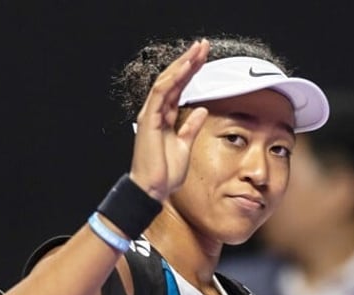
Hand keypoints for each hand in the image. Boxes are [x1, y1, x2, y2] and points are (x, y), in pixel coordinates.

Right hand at [129, 39, 209, 201]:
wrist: (152, 189)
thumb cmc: (164, 172)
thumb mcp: (184, 146)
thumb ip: (191, 127)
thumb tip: (202, 111)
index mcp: (164, 117)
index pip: (179, 88)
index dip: (191, 71)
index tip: (204, 58)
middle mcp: (156, 112)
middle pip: (173, 79)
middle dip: (189, 61)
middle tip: (203, 45)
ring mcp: (151, 114)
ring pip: (167, 81)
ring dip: (183, 64)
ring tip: (197, 50)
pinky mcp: (149, 120)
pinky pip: (161, 93)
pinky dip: (174, 79)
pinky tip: (186, 67)